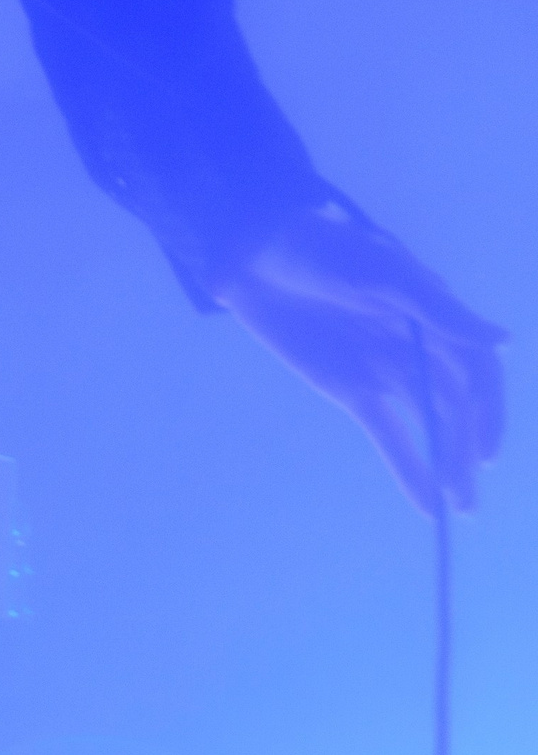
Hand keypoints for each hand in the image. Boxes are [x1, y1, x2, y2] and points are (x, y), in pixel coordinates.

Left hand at [214, 200, 506, 514]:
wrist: (252, 255)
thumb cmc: (321, 249)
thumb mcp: (381, 273)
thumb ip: (438, 311)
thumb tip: (502, 340)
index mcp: (431, 315)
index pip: (476, 371)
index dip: (488, 411)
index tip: (486, 451)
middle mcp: (415, 346)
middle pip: (454, 403)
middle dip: (466, 447)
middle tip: (467, 494)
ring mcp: (383, 369)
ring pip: (427, 422)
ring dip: (446, 462)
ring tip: (460, 505)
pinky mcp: (350, 388)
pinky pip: (385, 432)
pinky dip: (407, 465)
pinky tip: (425, 501)